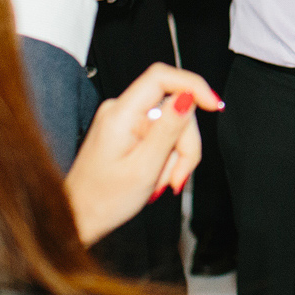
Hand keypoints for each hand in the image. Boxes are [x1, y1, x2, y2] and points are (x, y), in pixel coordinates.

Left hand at [63, 62, 222, 245]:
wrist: (80, 217)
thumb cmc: (104, 200)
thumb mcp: (144, 168)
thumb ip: (168, 130)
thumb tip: (188, 98)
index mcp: (120, 115)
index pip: (161, 77)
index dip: (193, 86)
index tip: (214, 106)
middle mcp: (120, 110)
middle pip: (173, 107)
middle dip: (185, 142)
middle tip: (179, 176)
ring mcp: (123, 119)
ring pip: (171, 123)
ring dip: (176, 154)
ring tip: (161, 181)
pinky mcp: (128, 129)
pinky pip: (160, 133)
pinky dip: (166, 155)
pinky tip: (156, 174)